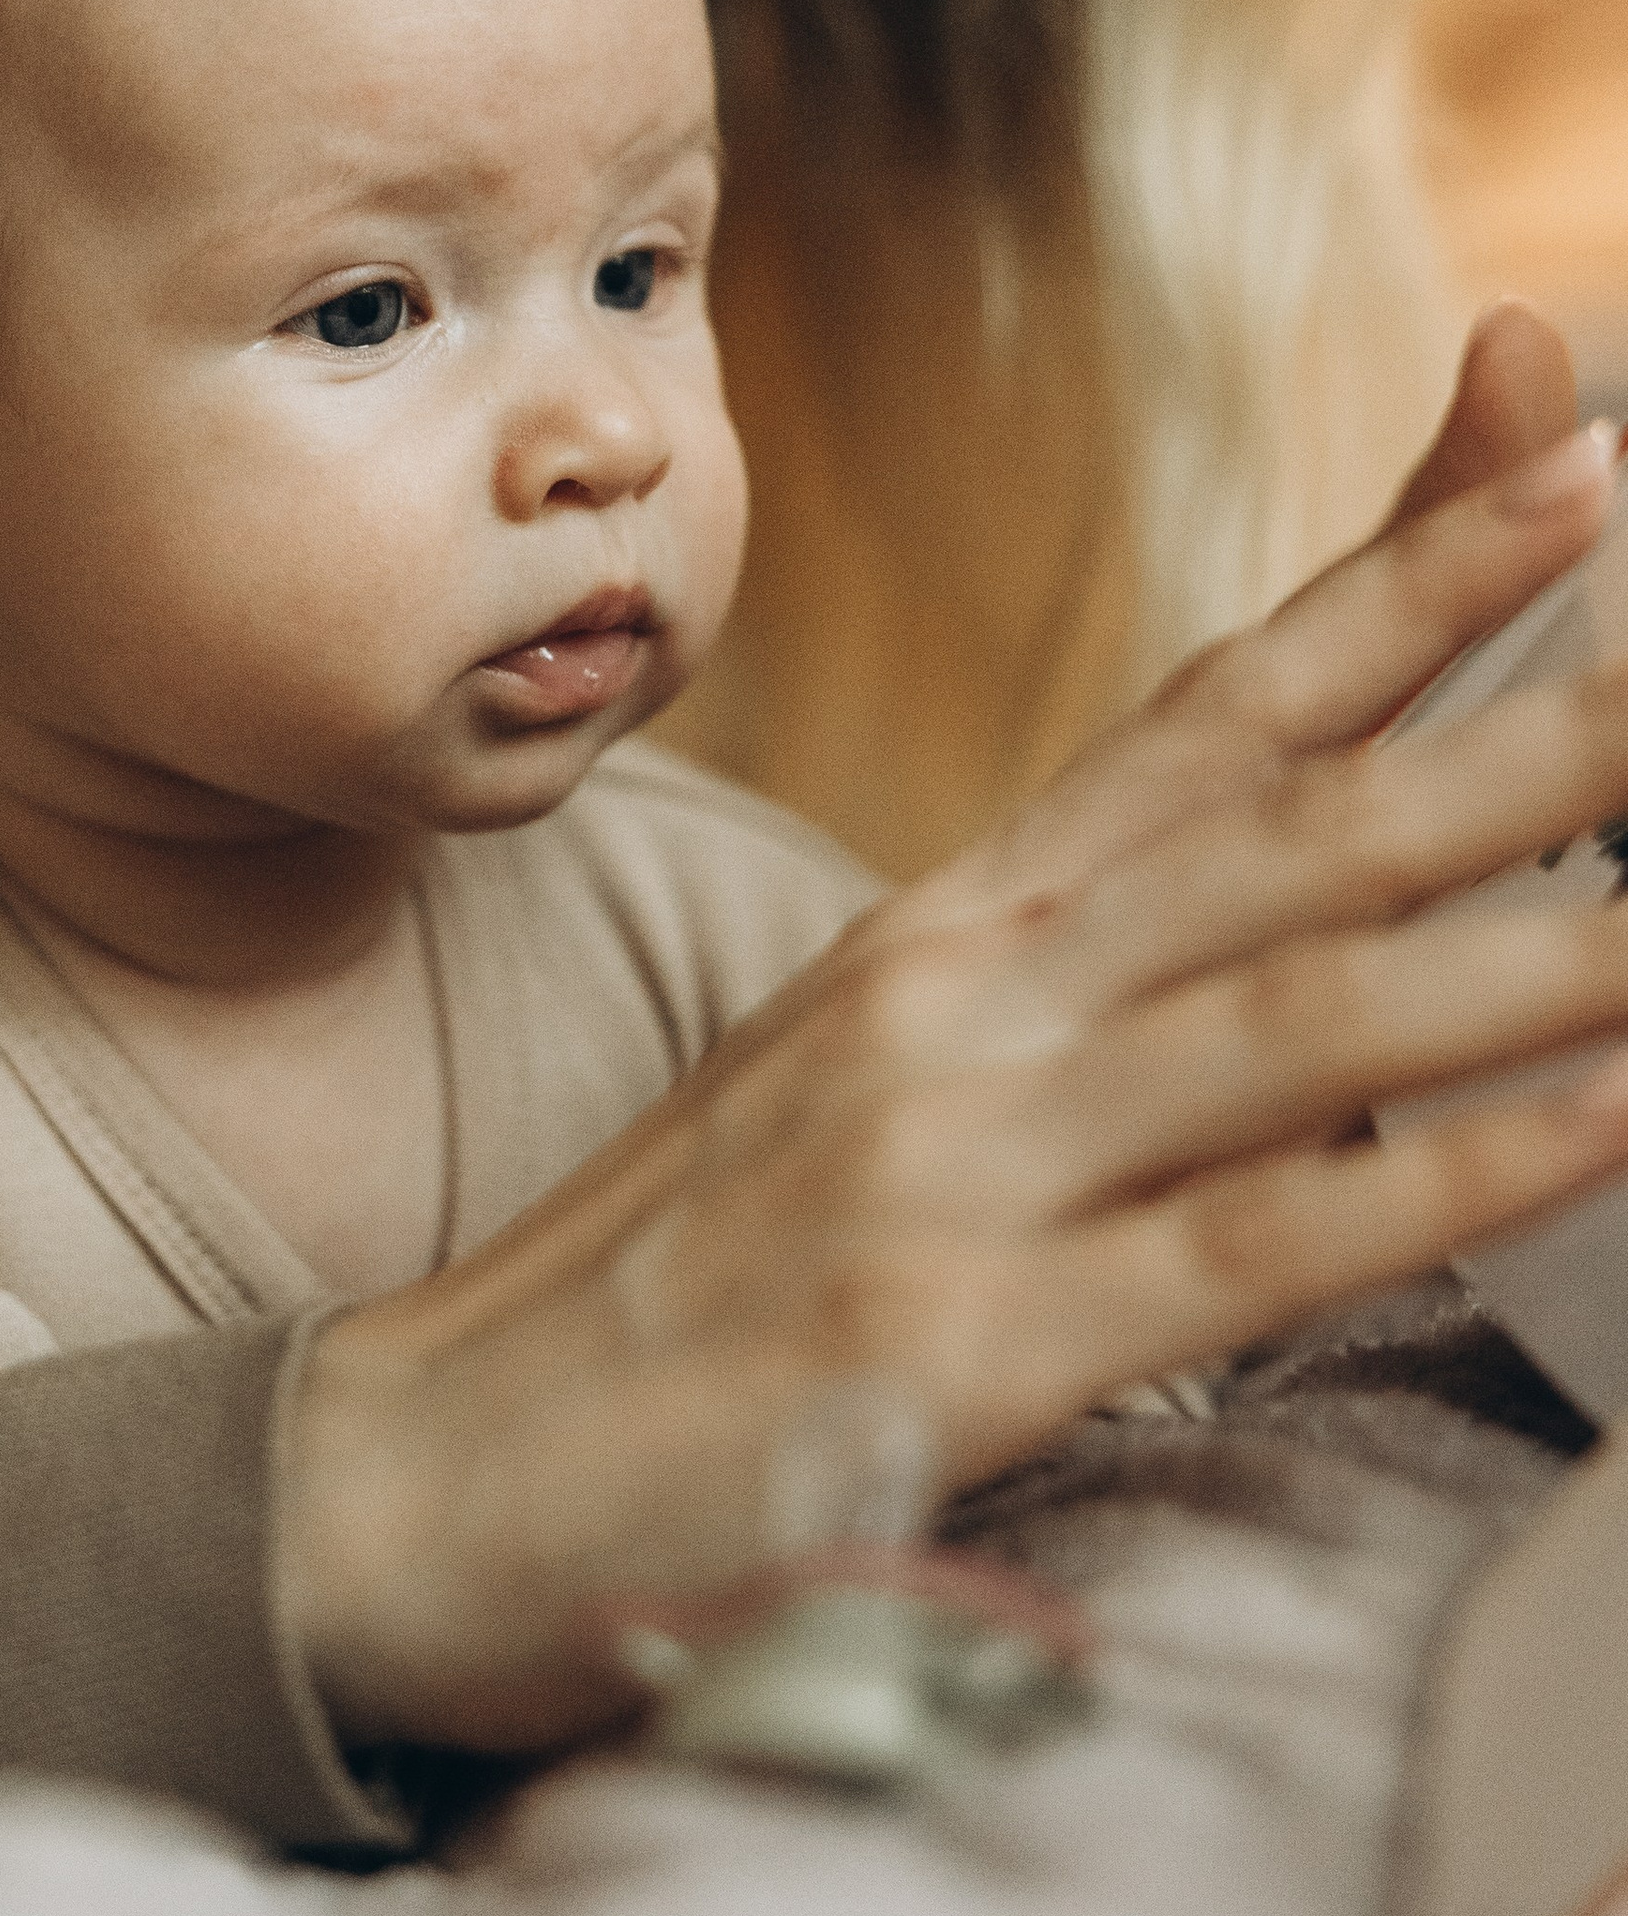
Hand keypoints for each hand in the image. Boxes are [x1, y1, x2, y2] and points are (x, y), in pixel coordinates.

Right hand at [289, 309, 1627, 1753]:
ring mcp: (955, 1158)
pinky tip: (1602, 1115)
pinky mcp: (954, 1342)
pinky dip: (1440, 1175)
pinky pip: (1247, 1247)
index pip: (1209, 711)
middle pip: (1292, 823)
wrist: (407, 1479)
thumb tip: (1287, 1014)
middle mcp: (959, 999)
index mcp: (943, 931)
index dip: (1401, 573)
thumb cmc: (654, 1302)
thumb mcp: (857, 1100)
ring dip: (1545, 930)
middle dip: (1536, 710)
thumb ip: (1064, 1023)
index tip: (1565, 436)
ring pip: (1300, 1010)